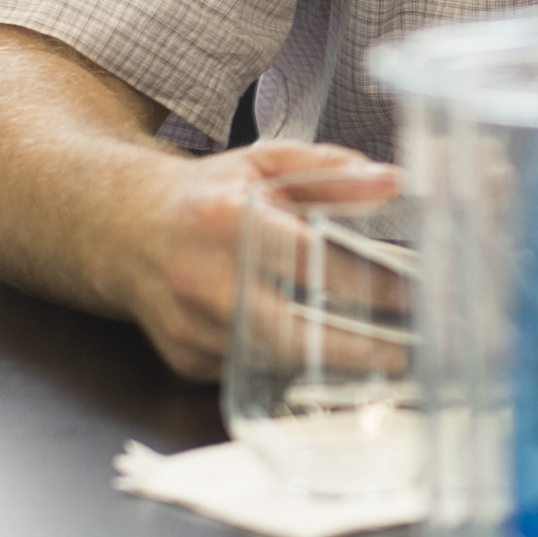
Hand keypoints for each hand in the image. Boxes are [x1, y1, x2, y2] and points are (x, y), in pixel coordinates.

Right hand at [123, 139, 397, 381]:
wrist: (125, 230)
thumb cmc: (207, 198)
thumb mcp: (264, 165)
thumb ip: (330, 171)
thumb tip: (391, 181)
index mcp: (226, 221)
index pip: (309, 259)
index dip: (365, 281)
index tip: (412, 294)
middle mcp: (203, 280)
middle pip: (291, 331)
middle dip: (355, 350)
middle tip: (406, 354)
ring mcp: (191, 328)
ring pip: (276, 361)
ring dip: (330, 365)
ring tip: (381, 361)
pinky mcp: (188, 360)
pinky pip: (252, 371)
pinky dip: (291, 365)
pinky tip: (322, 357)